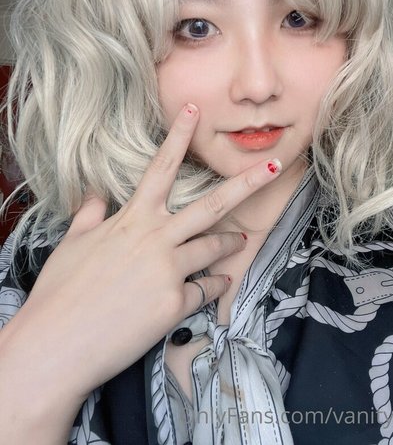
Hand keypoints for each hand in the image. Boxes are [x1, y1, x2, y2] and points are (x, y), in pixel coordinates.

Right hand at [0, 103, 281, 415]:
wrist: (55, 344)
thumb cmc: (59, 291)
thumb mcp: (73, 243)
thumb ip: (90, 214)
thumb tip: (94, 193)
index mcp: (132, 219)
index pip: (161, 167)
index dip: (179, 136)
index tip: (195, 110)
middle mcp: (157, 238)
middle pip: (213, 205)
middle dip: (248, 183)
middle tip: (275, 168)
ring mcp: (169, 270)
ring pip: (214, 247)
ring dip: (230, 242)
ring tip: (241, 240)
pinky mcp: (174, 304)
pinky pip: (205, 290)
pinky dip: (214, 286)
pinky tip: (220, 285)